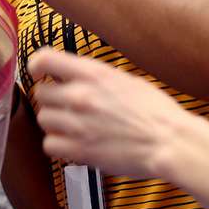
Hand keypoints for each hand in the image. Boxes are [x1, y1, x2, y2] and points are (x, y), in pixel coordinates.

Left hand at [31, 49, 191, 178]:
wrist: (171, 142)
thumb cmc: (157, 112)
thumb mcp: (127, 80)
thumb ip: (98, 78)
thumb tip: (80, 77)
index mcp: (93, 74)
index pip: (45, 59)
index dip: (37, 65)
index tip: (39, 73)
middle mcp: (80, 96)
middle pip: (40, 93)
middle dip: (51, 100)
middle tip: (66, 107)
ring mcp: (78, 124)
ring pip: (43, 119)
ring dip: (55, 123)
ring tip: (74, 127)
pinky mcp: (80, 150)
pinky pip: (49, 145)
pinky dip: (58, 146)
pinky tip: (74, 144)